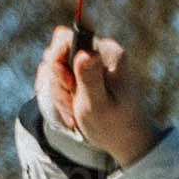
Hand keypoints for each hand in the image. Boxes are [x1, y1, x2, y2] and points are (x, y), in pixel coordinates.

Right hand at [39, 27, 160, 168]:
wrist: (125, 141)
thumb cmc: (114, 125)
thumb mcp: (98, 105)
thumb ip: (89, 78)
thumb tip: (85, 53)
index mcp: (108, 53)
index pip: (66, 37)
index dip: (58, 60)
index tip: (69, 84)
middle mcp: (98, 51)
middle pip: (55, 53)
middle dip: (58, 82)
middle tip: (73, 104)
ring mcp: (88, 62)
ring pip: (53, 68)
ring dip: (59, 93)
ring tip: (75, 112)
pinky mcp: (80, 73)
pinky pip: (55, 78)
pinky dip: (60, 96)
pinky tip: (71, 111)